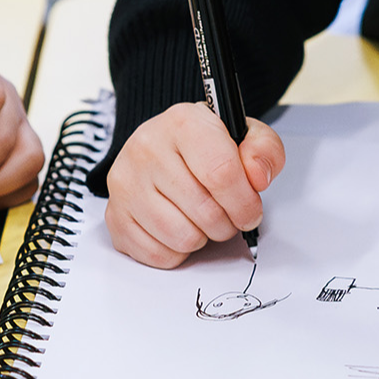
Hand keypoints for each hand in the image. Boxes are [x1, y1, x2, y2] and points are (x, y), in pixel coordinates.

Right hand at [104, 101, 285, 267]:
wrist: (161, 148)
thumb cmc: (204, 146)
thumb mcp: (243, 135)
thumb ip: (263, 150)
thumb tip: (257, 177)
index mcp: (182, 123)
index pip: (221, 174)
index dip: (245, 202)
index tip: (251, 211)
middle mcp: (146, 149)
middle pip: (204, 212)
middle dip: (227, 223)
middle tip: (227, 215)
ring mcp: (125, 184)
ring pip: (182, 238)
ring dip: (202, 238)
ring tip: (202, 219)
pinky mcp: (114, 216)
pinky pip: (158, 255)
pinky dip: (177, 251)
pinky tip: (180, 226)